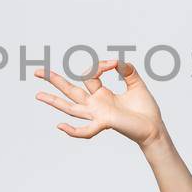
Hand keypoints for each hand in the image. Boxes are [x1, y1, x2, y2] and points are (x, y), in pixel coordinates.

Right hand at [33, 60, 165, 144]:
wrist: (154, 128)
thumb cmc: (145, 109)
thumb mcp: (137, 84)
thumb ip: (127, 70)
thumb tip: (118, 61)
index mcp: (101, 94)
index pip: (89, 75)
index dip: (99, 65)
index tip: (115, 64)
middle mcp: (95, 104)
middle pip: (69, 90)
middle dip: (54, 80)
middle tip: (37, 71)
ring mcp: (97, 115)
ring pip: (71, 107)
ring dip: (53, 101)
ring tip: (38, 95)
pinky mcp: (105, 123)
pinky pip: (85, 130)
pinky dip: (73, 130)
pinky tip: (60, 126)